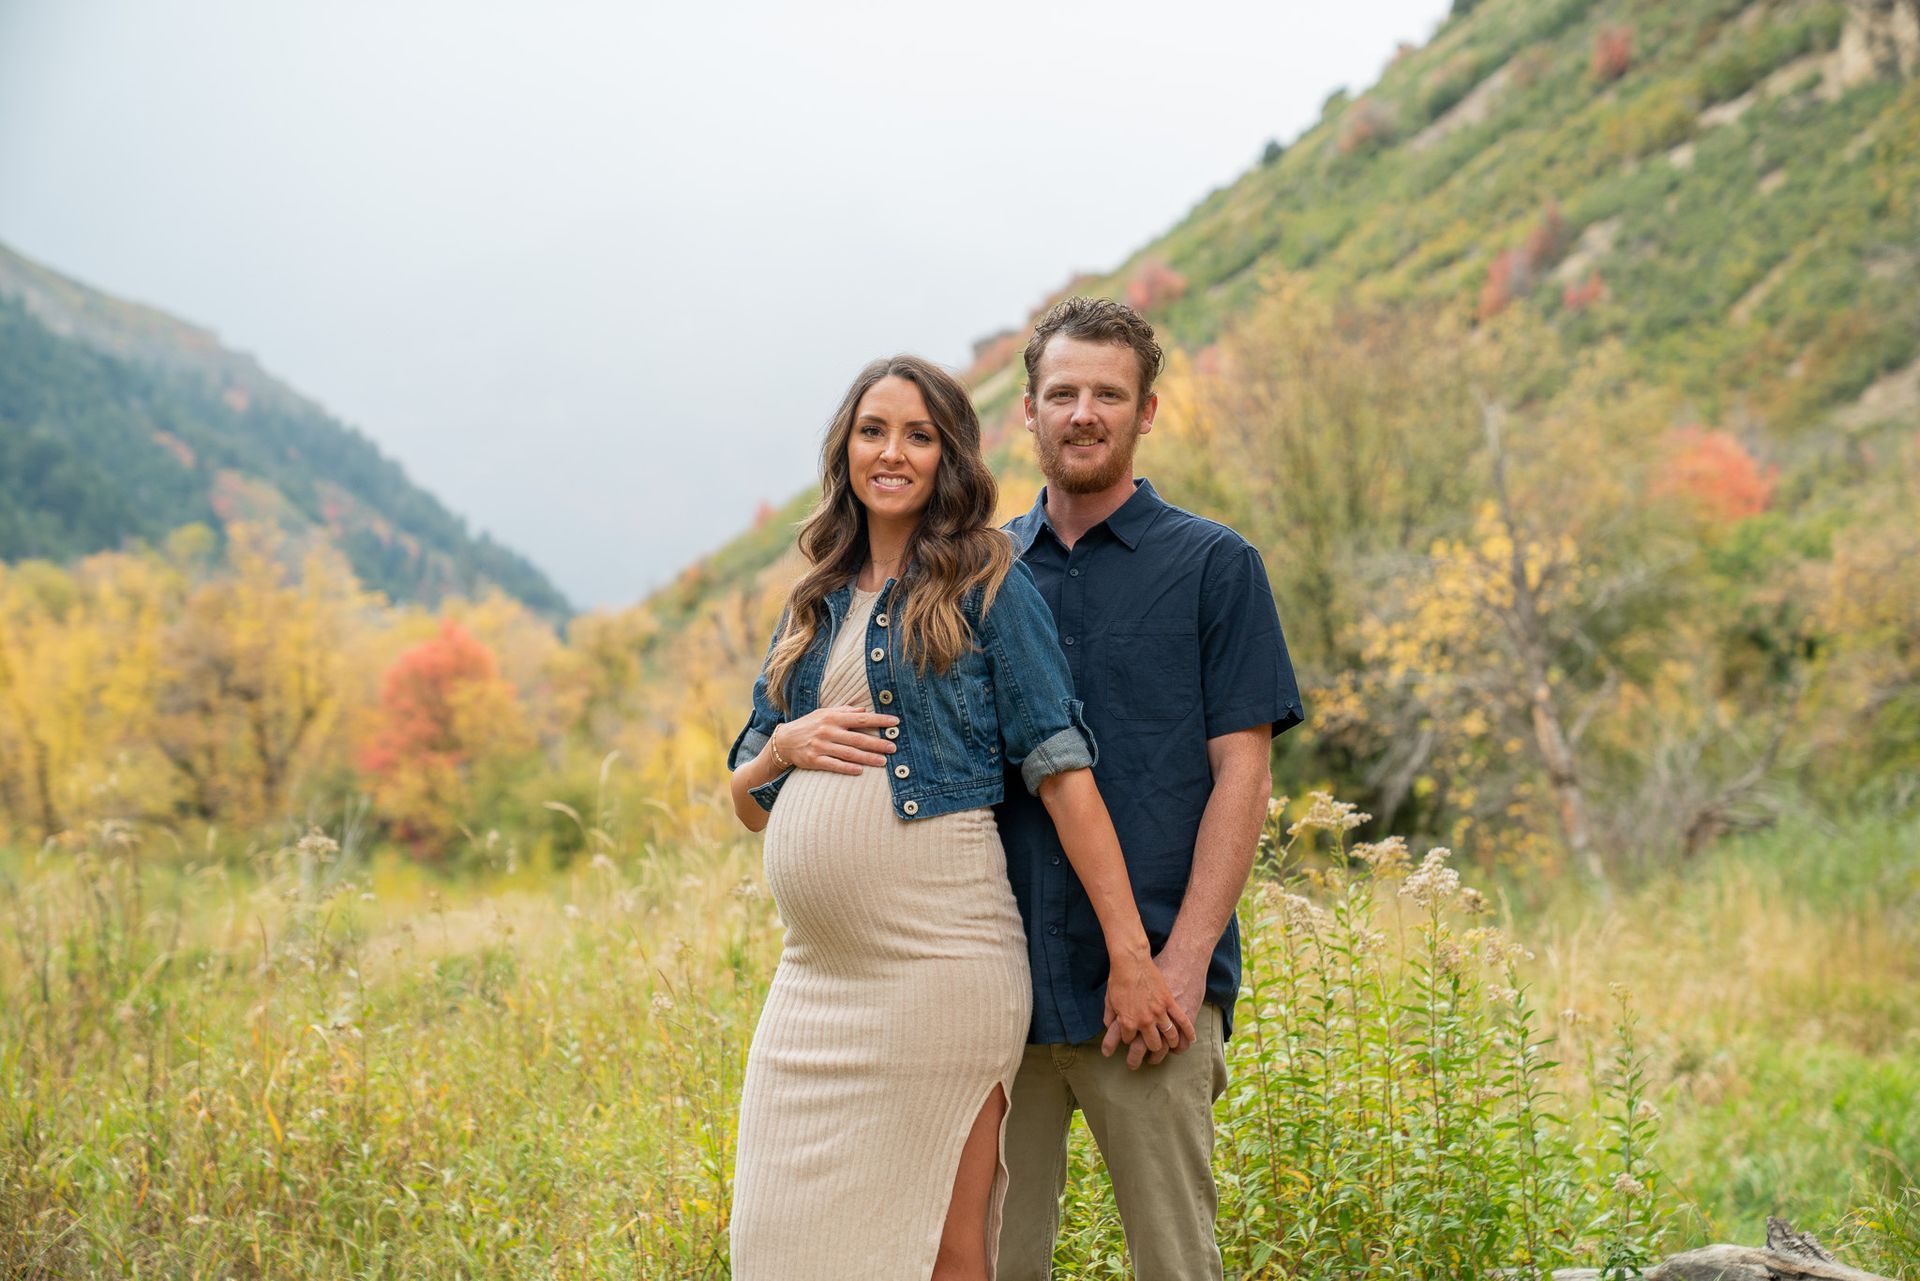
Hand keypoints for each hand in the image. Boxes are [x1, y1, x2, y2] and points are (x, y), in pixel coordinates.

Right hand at [773, 705, 898, 774]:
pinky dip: (847, 768)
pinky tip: (860, 770)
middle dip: (877, 743)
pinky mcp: (814, 760)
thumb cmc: (809, 725)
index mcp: (832, 717)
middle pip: (857, 738)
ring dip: (867, 758)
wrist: (783, 740)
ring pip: (848, 753)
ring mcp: (820, 746)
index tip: (895, 722)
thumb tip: (864, 710)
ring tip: (883, 762)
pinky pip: (833, 765)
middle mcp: (827, 731)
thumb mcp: (824, 713)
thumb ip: (844, 711)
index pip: (860, 718)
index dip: (879, 720)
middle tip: (893, 747)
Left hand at [1099, 947, 1194, 1069]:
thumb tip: (1109, 1026)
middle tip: (1151, 1055)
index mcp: (1127, 1022)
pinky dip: (1188, 1032)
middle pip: (1152, 1044)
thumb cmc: (1118, 979)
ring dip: (1170, 1043)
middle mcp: (1144, 1022)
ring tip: (1171, 1046)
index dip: (1128, 1039)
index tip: (1130, 1037)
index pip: (1128, 1041)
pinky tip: (1191, 1039)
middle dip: (1151, 1050)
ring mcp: (1158, 1013)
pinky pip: (1182, 1021)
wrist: (1131, 961)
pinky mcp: (1170, 1003)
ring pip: (1169, 1036)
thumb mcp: (1109, 1000)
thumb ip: (1109, 1016)